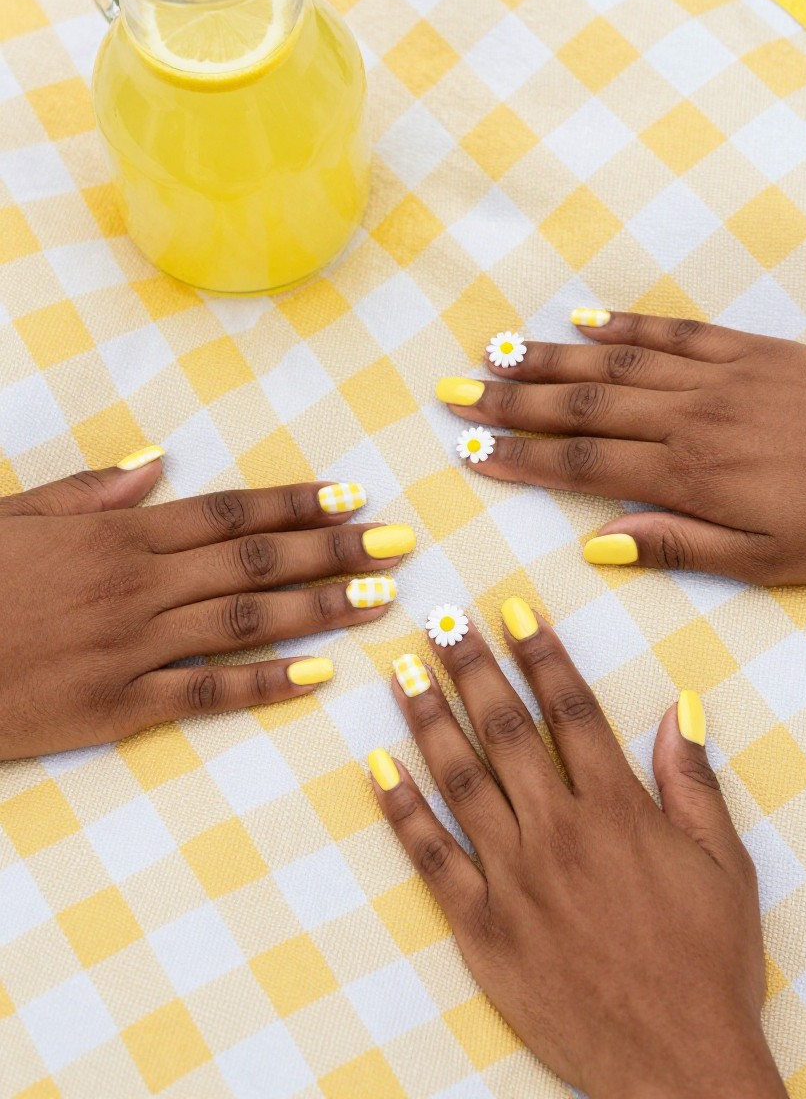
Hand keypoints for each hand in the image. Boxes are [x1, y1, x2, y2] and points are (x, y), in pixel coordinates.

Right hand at [0, 450, 412, 760]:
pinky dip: (266, 684)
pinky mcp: (114, 707)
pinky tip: (320, 676)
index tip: (353, 497)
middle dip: (335, 550)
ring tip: (382, 598)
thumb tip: (155, 465)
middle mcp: (137, 584)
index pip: (230, 513)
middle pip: (257, 561)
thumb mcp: (14, 515)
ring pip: (247, 620)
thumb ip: (90, 493)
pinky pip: (205, 693)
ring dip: (321, 608)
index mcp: (117, 535)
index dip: (298, 504)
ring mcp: (131, 647)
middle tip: (400, 542)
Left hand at [371, 603, 785, 1098]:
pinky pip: (431, 857)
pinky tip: (377, 765)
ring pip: (461, 778)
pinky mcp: (482, 928)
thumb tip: (679, 706)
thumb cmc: (709, 964)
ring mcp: (514, 879)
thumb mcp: (725, 865)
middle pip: (506, 729)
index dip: (539, 653)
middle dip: (472, 666)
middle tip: (443, 619)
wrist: (676, 1066)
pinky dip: (401, 808)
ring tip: (403, 669)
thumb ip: (693, 781)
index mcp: (617, 810)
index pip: (570, 709)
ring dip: (429, 718)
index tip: (512, 608)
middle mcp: (558, 831)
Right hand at [437, 312, 805, 583]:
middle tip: (454, 391)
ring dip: (552, 359)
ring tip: (495, 353)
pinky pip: (675, 332)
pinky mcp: (751, 350)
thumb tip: (598, 541)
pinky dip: (625, 327)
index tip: (472, 450)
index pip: (585, 464)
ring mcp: (721, 375)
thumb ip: (678, 545)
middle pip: (585, 406)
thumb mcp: (765, 562)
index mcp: (693, 474)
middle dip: (514, 400)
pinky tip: (584, 323)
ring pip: (618, 363)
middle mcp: (694, 416)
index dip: (522, 457)